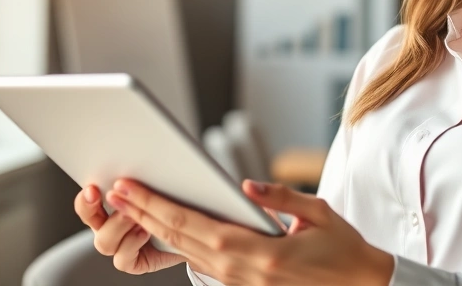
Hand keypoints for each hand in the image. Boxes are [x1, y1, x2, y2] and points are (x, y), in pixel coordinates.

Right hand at [74, 185, 187, 273]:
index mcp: (112, 207)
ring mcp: (120, 246)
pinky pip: (121, 259)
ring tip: (135, 216)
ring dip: (119, 225)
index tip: (92, 188)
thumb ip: (142, 184)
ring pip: (104, 241)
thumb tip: (137, 168)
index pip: (87, 202)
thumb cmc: (174, 208)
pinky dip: (132, 244)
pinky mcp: (133, 263)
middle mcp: (112, 227)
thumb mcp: (157, 190)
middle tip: (113, 197)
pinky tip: (144, 232)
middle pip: (89, 221)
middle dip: (95, 209)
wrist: (191, 237)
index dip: (85, 197)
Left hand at [105, 179, 393, 285]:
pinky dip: (180, 244)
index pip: (194, 226)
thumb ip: (279, 198)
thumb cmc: (344, 250)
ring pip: (188, 254)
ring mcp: (242, 284)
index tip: (131, 188)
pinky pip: (205, 264)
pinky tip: (167, 228)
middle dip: (145, 214)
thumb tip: (245, 185)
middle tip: (117, 191)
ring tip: (132, 206)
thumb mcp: (317, 214)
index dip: (157, 206)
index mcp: (260, 253)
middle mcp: (244, 273)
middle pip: (182, 241)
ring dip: (157, 229)